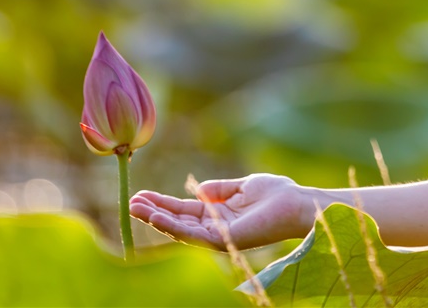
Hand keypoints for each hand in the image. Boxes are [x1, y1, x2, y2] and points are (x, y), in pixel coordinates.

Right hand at [130, 173, 319, 249]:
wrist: (298, 203)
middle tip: (130, 202)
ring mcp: (218, 236)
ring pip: (180, 230)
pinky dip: (173, 226)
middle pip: (177, 222)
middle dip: (153, 213)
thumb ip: (219, 189)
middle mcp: (214, 228)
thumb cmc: (277, 194)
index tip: (141, 194)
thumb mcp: (242, 186)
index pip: (183, 211)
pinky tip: (157, 217)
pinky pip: (193, 234)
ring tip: (135, 208)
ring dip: (157, 220)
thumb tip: (196, 189)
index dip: (163, 203)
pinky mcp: (223, 240)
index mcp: (218, 215)